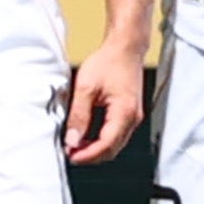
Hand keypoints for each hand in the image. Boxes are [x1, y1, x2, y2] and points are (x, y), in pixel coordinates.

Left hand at [65, 39, 148, 162]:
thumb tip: (72, 139)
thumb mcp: (86, 88)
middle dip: (91, 155)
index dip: (87, 155)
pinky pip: (117, 135)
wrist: (125, 48)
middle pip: (112, 149)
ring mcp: (133, 116)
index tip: (70, 155)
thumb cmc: (109, 62)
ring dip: (96, 149)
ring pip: (115, 144)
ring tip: (76, 145)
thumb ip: (79, 116)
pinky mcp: (130, 113)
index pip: (106, 145)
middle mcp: (133, 118)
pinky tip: (88, 136)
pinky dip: (102, 140)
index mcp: (124, 113)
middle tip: (70, 153)